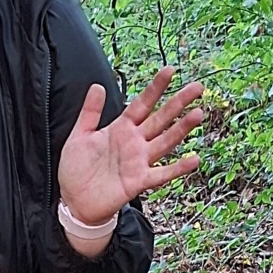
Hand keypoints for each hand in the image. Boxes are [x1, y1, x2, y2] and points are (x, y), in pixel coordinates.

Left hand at [57, 67, 204, 225]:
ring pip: (165, 142)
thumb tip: (97, 85)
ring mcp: (139, 162)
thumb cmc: (76, 169)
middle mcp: (134, 143)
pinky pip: (162, 174)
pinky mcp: (139, 181)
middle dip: (178, 103)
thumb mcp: (79, 136)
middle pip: (161, 119)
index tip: (170, 71)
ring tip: (198, 114)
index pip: (142, 104)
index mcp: (121, 128)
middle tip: (197, 87)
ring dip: (182, 129)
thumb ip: (89, 112)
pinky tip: (194, 159)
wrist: (74, 202)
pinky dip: (178, 168)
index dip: (155, 88)